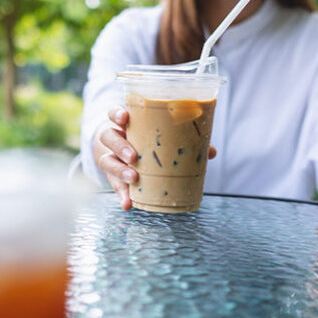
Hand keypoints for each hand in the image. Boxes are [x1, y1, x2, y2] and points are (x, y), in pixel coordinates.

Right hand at [93, 106, 216, 210]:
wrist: (118, 151)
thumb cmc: (144, 140)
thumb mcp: (156, 136)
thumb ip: (181, 140)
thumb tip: (211, 152)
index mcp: (124, 124)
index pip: (114, 113)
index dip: (117, 114)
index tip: (125, 117)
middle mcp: (113, 138)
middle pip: (108, 137)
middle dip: (120, 146)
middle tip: (133, 156)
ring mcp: (110, 157)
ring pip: (107, 160)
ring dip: (120, 170)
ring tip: (133, 178)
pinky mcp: (112, 175)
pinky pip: (114, 185)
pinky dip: (121, 195)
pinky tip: (127, 204)